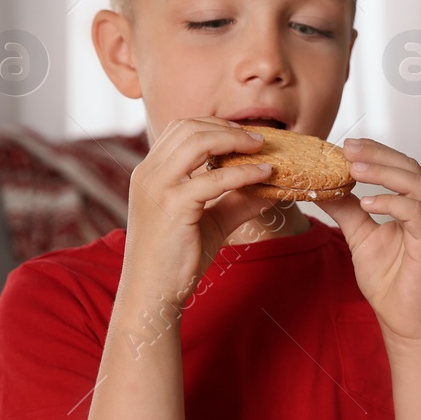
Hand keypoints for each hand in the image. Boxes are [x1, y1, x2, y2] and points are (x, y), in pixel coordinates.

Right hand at [120, 118, 279, 301]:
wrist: (153, 293)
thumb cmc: (177, 259)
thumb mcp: (212, 221)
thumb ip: (237, 200)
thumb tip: (271, 187)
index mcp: (151, 172)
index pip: (181, 129)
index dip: (216, 126)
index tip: (245, 136)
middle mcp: (149, 173)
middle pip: (189, 127)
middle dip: (227, 128)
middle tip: (259, 139)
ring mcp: (157, 186)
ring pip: (198, 141)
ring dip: (235, 140)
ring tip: (262, 149)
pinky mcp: (172, 204)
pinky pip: (214, 179)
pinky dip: (244, 172)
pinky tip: (265, 175)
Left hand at [316, 139, 420, 342]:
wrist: (405, 321)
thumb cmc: (389, 282)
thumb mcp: (360, 236)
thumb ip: (346, 210)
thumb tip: (320, 186)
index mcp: (419, 206)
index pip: (401, 167)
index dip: (375, 153)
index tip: (345, 145)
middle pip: (410, 167)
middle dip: (377, 155)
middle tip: (347, 148)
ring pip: (416, 184)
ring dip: (383, 172)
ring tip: (352, 169)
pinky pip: (416, 213)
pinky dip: (391, 203)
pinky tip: (366, 203)